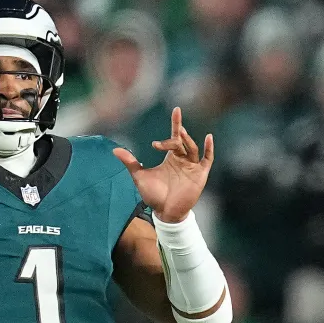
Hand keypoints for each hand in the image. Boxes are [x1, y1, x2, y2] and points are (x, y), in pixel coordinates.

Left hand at [113, 107, 213, 222]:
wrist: (165, 212)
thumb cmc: (154, 195)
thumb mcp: (139, 176)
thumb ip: (130, 162)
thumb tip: (114, 150)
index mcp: (170, 157)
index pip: (174, 136)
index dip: (176, 123)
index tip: (176, 110)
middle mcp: (183, 159)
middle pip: (180, 142)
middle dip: (172, 140)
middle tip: (158, 145)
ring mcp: (192, 166)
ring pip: (192, 148)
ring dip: (186, 140)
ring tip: (179, 133)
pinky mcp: (200, 174)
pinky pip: (207, 159)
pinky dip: (208, 149)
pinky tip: (208, 138)